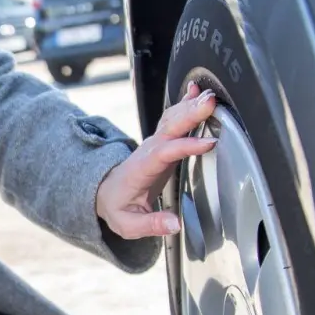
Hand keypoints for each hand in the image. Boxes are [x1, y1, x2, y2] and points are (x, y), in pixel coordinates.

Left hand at [95, 81, 218, 239]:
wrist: (104, 191)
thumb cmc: (117, 207)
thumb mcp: (128, 224)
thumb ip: (150, 224)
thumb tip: (174, 224)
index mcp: (141, 169)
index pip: (164, 153)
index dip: (185, 146)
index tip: (207, 143)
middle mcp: (149, 151)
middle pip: (170, 128)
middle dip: (190, 113)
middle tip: (210, 102)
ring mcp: (156, 143)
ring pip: (173, 119)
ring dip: (190, 105)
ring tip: (208, 94)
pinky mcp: (163, 142)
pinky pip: (173, 118)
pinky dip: (185, 103)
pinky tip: (195, 90)